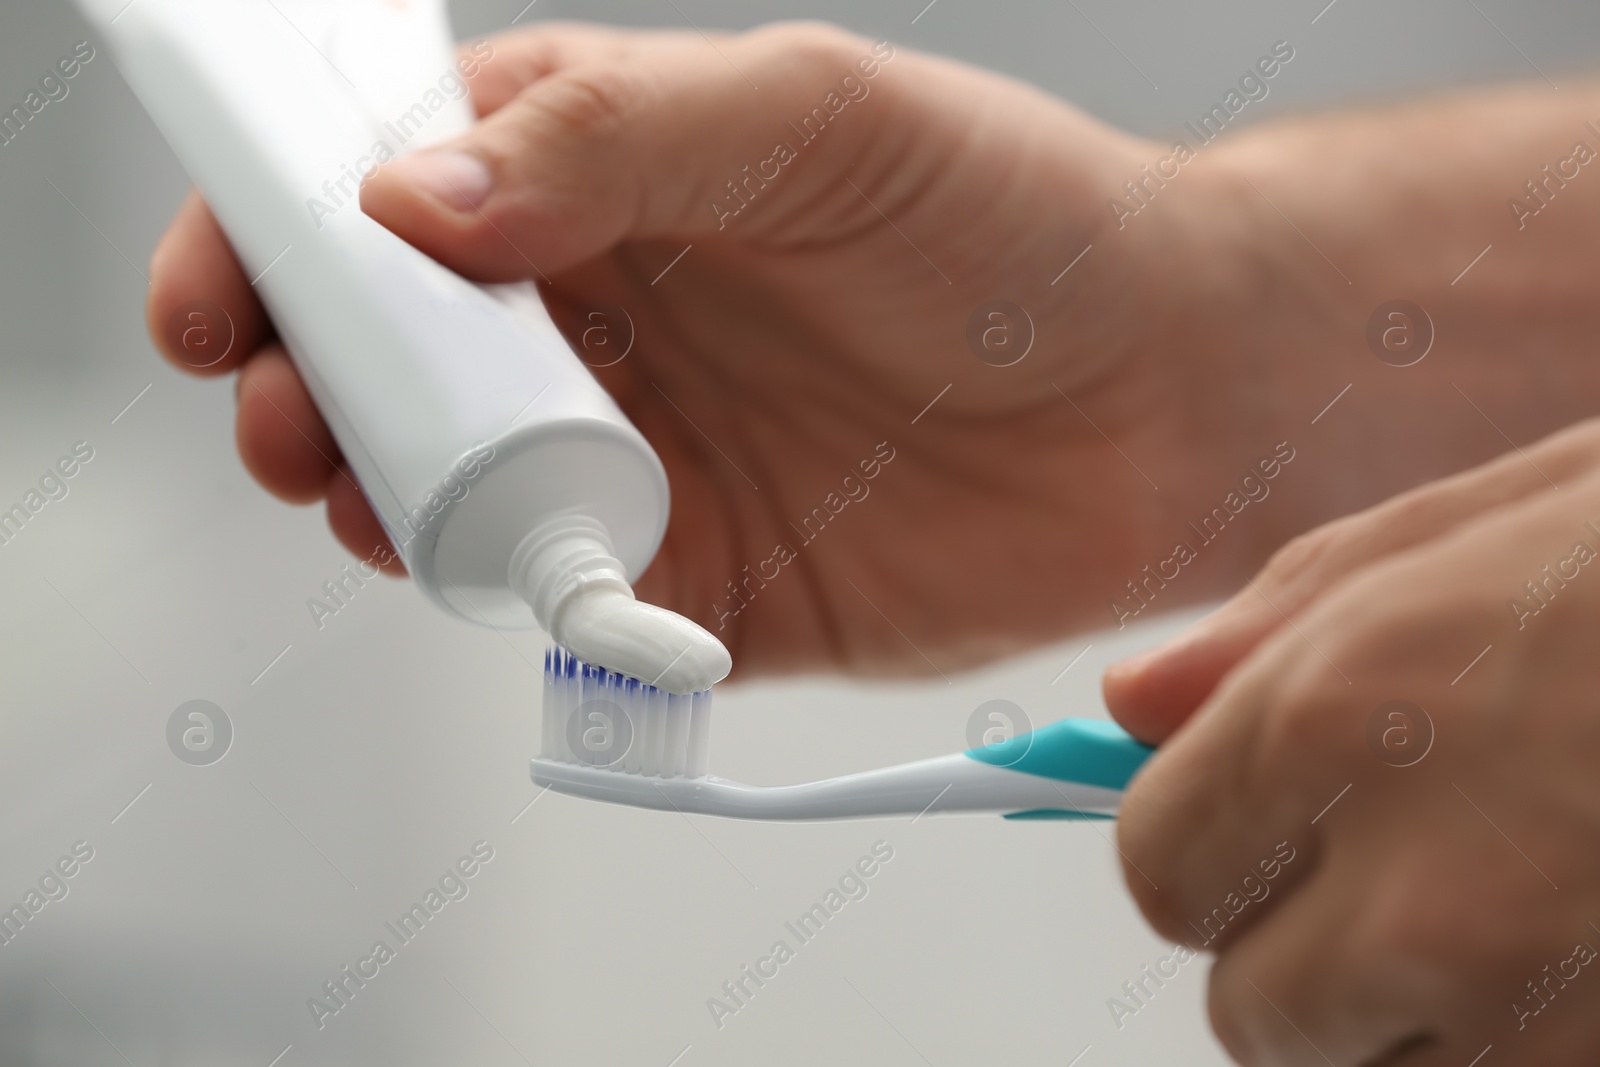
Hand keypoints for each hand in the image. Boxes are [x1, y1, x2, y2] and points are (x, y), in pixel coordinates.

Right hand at [145, 21, 1342, 676]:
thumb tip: (413, 200)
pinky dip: (520, 598)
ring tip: (375, 496)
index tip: (231, 285)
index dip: (288, 234)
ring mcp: (648, 450)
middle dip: (310, 383)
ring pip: (452, 482)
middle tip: (295, 411)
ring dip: (384, 496)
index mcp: (615, 178)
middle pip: (392, 352)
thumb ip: (617, 140)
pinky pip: (568, 599)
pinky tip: (521, 578)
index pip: (398, 194)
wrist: (1172, 395)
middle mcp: (614, 318)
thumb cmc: (1026, 226)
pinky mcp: (703, 574)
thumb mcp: (819, 120)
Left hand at [1109, 418, 1599, 1064]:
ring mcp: (1545, 1025)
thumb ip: (1280, 629)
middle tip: (1431, 874)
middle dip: (1313, 958)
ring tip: (1550, 896)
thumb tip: (1126, 711)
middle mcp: (1422, 896)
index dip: (1206, 856)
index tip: (1260, 840)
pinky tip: (1593, 945)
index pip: (1159, 869)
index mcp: (1340, 723)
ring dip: (1434, 1022)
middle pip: (1258, 1013)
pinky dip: (1537, 1041)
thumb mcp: (1483, 526)